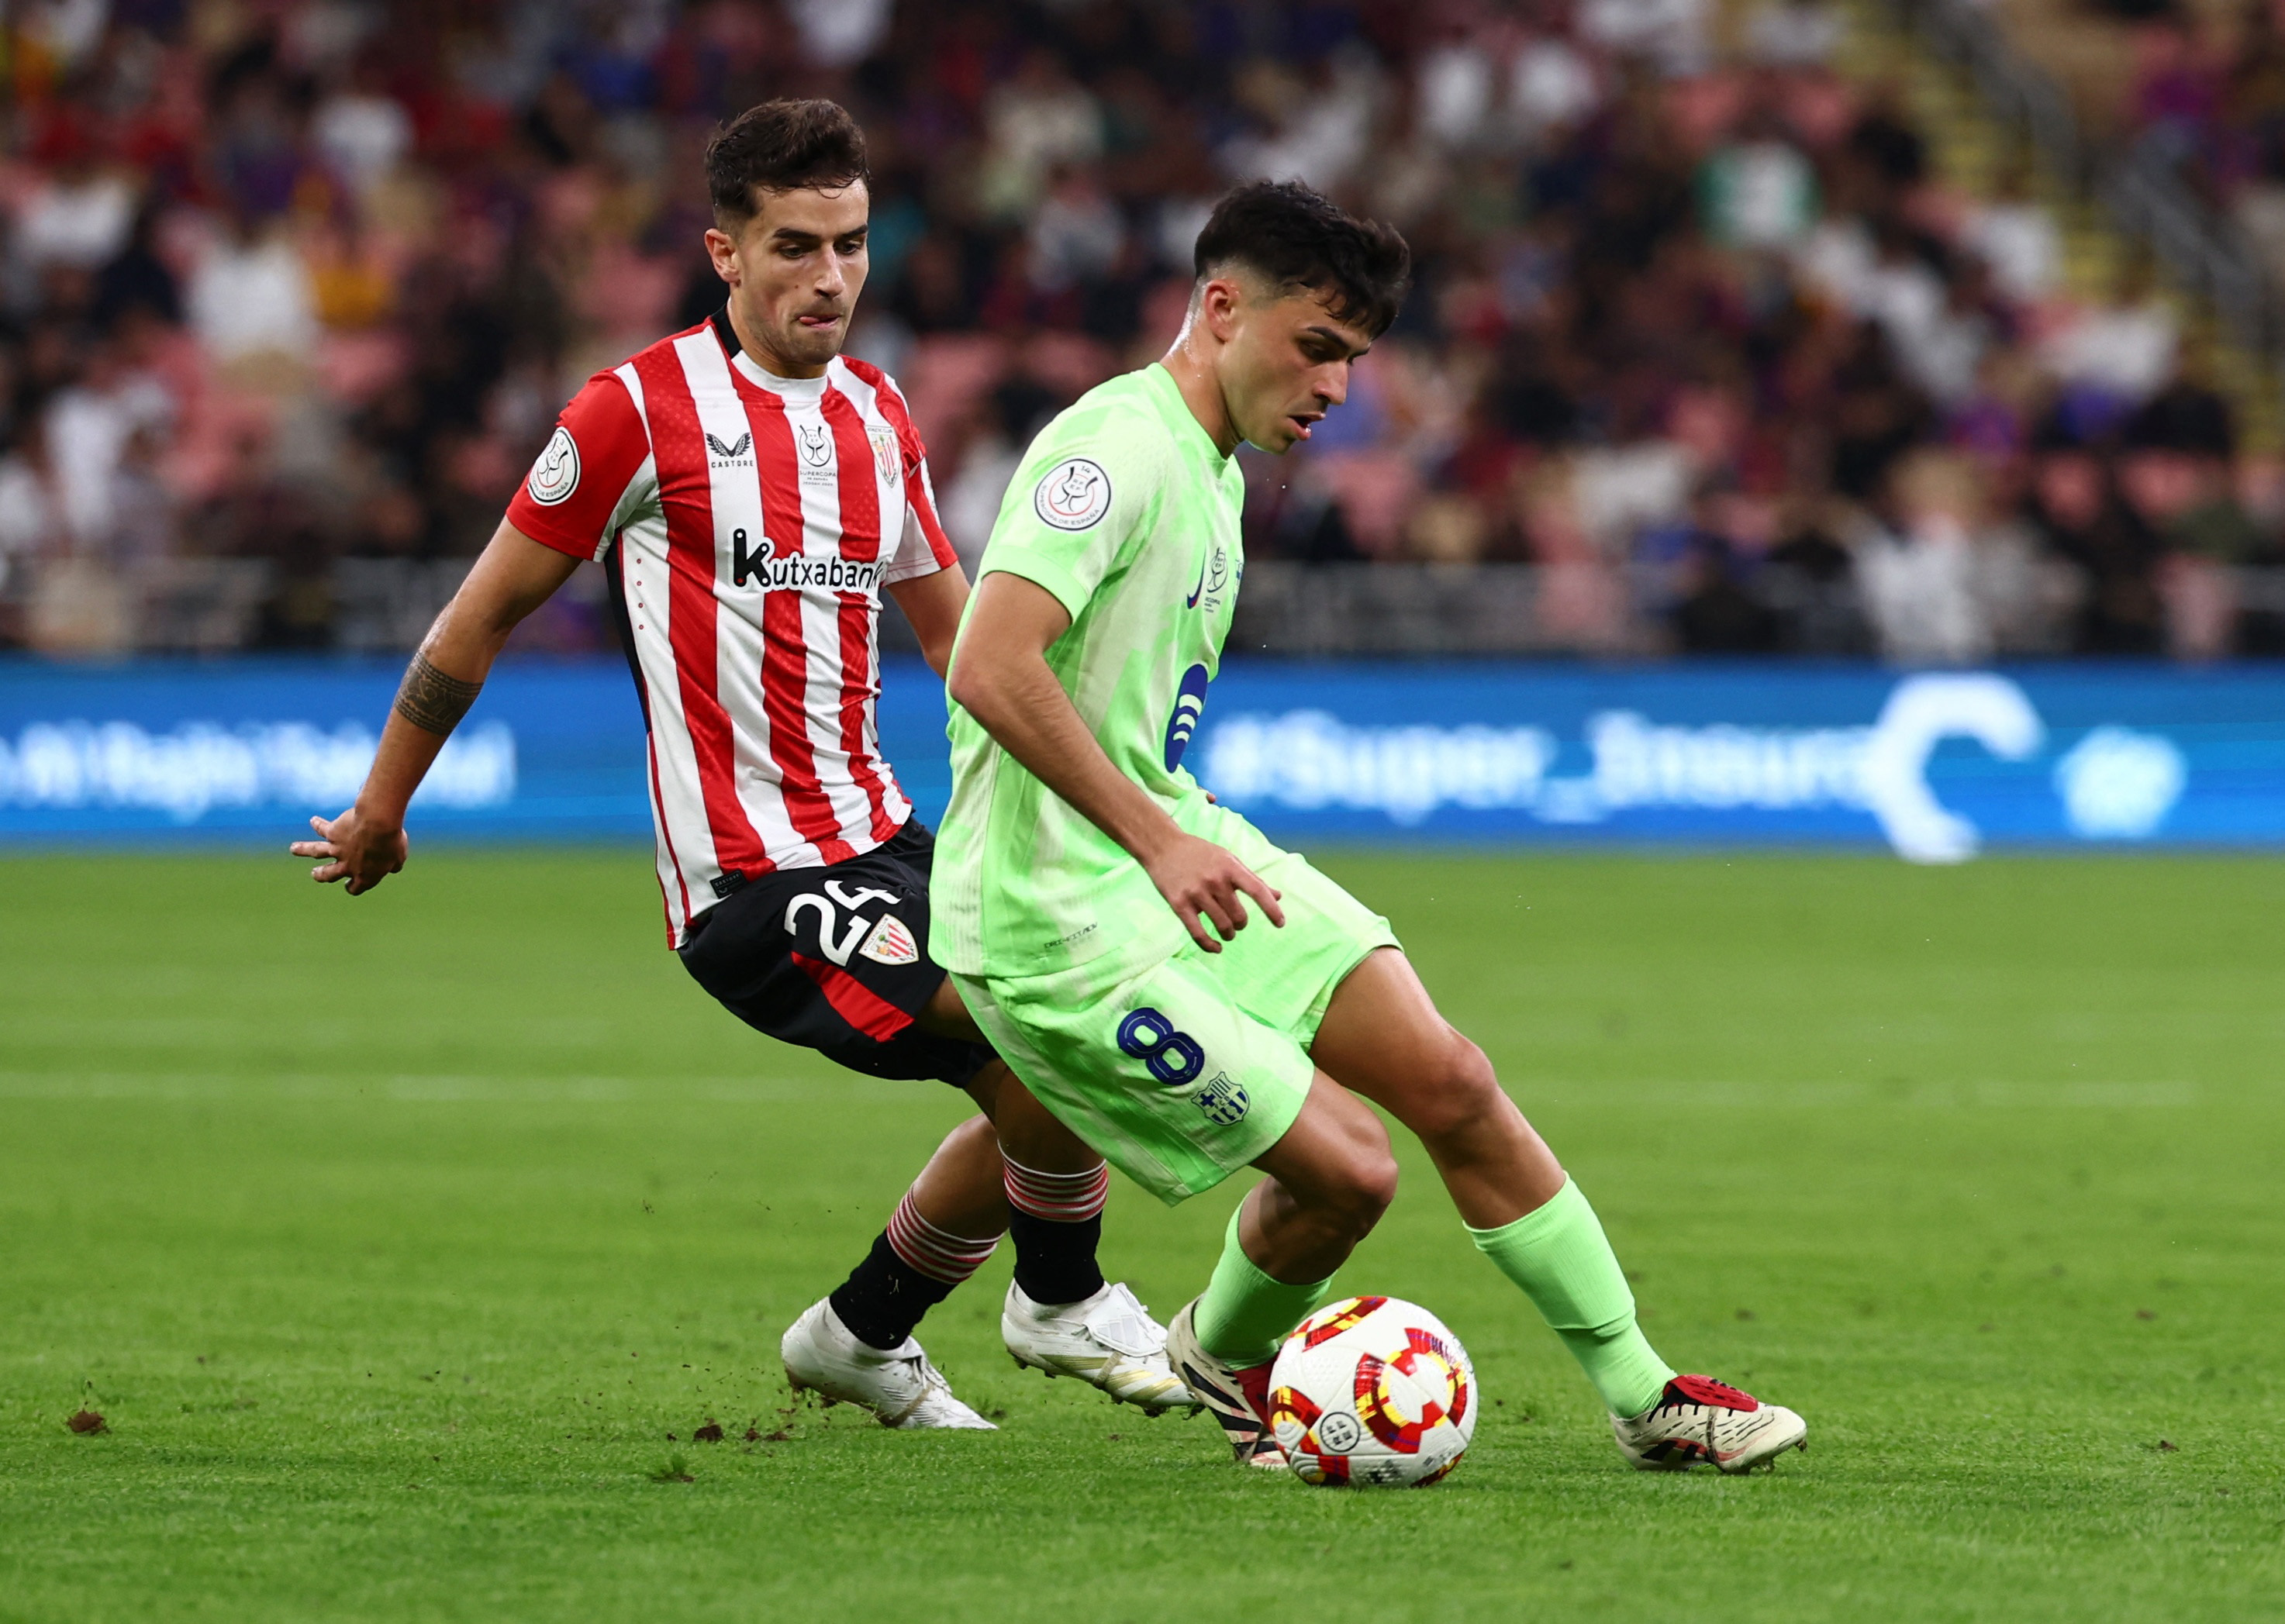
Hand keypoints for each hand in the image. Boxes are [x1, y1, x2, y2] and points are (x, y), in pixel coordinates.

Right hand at [290, 806, 407, 894]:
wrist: (378, 824)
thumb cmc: (392, 842)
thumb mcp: (399, 857)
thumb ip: (394, 865)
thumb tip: (394, 869)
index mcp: (364, 876)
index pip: (354, 887)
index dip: (351, 887)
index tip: (349, 885)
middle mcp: (347, 865)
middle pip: (329, 874)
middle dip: (321, 875)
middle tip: (315, 874)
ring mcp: (337, 849)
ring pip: (315, 851)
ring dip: (303, 850)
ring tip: (294, 849)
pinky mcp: (333, 832)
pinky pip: (322, 828)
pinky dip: (318, 824)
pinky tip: (314, 820)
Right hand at [1141, 831, 1283, 952]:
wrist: (1163, 846)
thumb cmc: (1201, 854)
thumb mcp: (1228, 860)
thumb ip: (1252, 879)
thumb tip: (1278, 897)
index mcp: (1230, 867)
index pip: (1257, 891)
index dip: (1271, 910)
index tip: (1280, 923)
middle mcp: (1215, 880)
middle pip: (1239, 916)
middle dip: (1241, 924)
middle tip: (1237, 923)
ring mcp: (1196, 893)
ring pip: (1222, 926)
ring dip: (1228, 934)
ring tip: (1227, 933)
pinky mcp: (1179, 905)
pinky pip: (1198, 933)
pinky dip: (1210, 945)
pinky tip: (1217, 948)